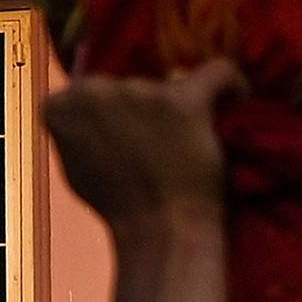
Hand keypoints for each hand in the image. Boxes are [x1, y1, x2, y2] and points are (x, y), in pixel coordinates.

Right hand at [43, 63, 239, 228]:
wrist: (161, 229)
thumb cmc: (120, 205)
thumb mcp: (76, 163)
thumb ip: (78, 129)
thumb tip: (90, 107)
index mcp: (61, 104)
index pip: (94, 89)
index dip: (118, 112)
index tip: (137, 131)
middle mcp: (95, 90)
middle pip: (134, 84)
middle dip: (151, 110)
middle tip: (167, 144)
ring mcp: (139, 93)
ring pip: (173, 83)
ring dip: (182, 108)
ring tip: (190, 144)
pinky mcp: (182, 100)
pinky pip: (219, 72)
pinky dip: (233, 84)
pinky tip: (241, 97)